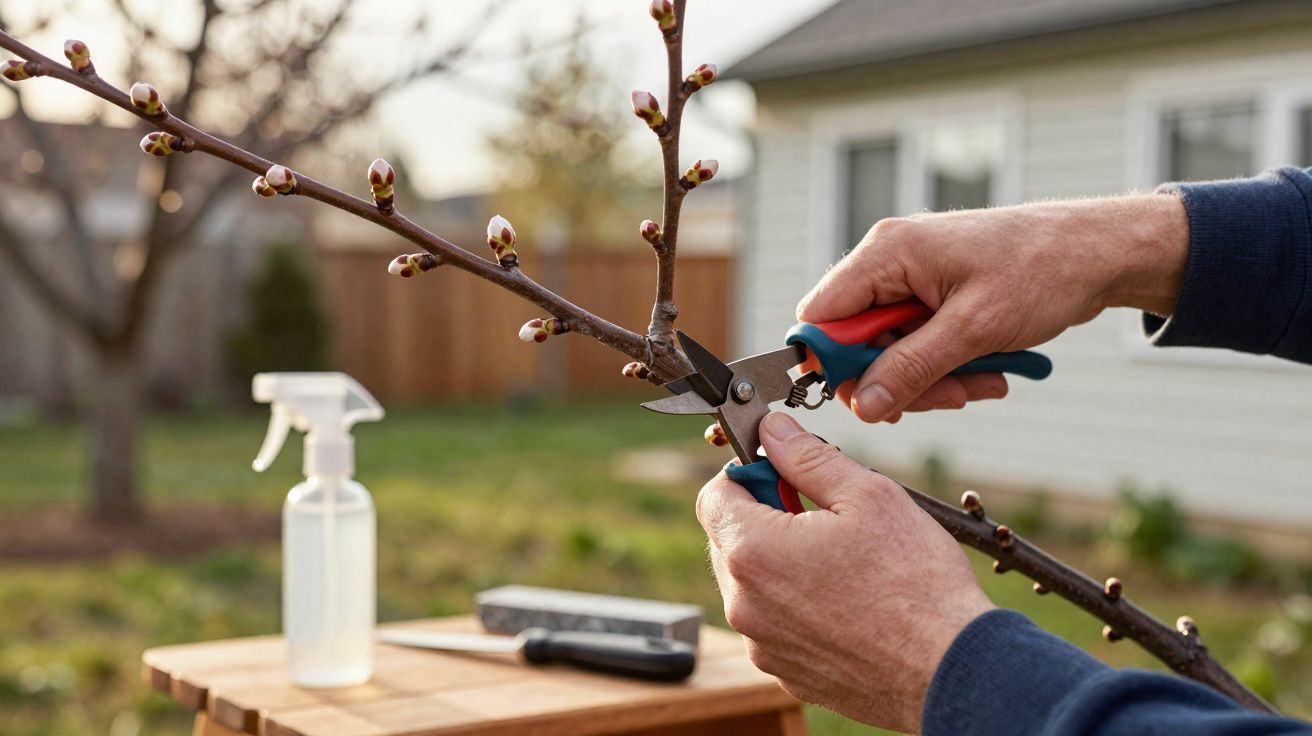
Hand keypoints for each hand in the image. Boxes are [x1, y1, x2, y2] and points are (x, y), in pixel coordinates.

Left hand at [697, 412, 993, 732]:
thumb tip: (773, 431)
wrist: (951, 669)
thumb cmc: (916, 582)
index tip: (783, 473)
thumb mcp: (867, 495)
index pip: (714, 496)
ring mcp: (763, 644)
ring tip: (842, 560)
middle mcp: (745, 604)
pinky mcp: (786, 672)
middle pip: (729, 540)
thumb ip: (807, 456)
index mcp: (753, 552)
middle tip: (822, 514)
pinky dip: (798, 606)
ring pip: (752, 585)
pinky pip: (775, 624)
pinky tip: (847, 600)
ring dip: (782, 563)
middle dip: (765, 517)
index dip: (747, 474)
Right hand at [797, 195, 1189, 421]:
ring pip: (890, 351)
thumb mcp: (974, 329)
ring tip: (980, 384)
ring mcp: (912, 279)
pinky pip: (918, 345)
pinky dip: (946, 367)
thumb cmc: (1042, 269)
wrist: (1096, 252)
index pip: (821, 315)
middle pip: (856, 342)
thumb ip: (911, 368)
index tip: (868, 397)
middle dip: (897, 379)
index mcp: (887, 253)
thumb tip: (865, 406)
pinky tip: (986, 374)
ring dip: (930, 380)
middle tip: (945, 397)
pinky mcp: (933, 296)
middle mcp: (890, 261)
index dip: (833, 362)